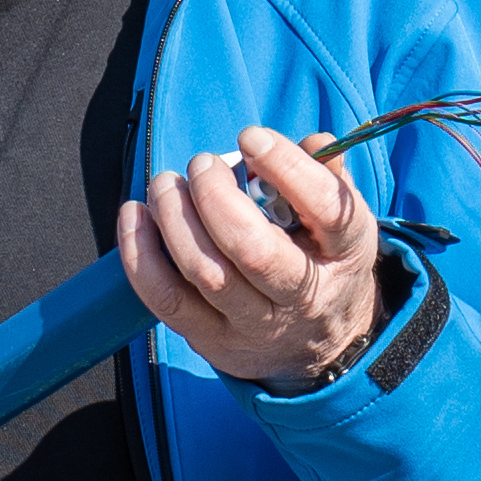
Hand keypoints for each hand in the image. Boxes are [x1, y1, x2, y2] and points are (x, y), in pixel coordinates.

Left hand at [119, 123, 385, 388]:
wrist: (318, 343)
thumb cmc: (321, 260)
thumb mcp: (340, 219)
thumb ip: (325, 174)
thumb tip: (312, 140)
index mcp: (344, 253)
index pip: (324, 210)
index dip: (287, 168)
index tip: (251, 136)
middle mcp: (302, 296)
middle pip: (253, 251)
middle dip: (214, 196)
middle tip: (202, 164)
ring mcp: (254, 324)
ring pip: (205, 273)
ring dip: (173, 218)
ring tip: (166, 184)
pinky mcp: (212, 340)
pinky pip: (165, 299)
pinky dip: (141, 253)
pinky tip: (135, 215)